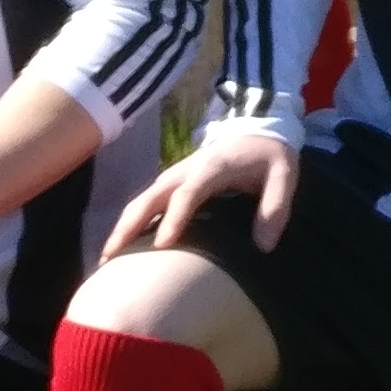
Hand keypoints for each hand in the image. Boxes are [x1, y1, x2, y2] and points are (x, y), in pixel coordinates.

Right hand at [109, 127, 303, 260]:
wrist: (256, 127)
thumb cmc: (269, 155)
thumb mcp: (284, 174)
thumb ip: (275, 207)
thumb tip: (262, 247)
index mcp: (212, 168)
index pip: (188, 194)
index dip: (174, 218)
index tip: (163, 246)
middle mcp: (184, 171)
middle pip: (150, 198)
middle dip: (129, 227)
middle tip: (111, 260)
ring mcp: (174, 177)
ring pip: (140, 202)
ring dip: (122, 228)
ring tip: (106, 262)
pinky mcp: (170, 184)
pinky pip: (144, 205)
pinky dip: (129, 225)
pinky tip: (121, 250)